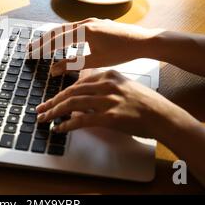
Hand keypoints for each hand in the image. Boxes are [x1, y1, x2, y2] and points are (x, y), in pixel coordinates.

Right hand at [28, 18, 162, 75]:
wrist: (144, 41)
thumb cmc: (122, 52)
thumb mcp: (96, 61)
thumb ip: (72, 65)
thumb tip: (53, 70)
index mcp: (84, 31)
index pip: (56, 39)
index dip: (42, 47)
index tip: (30, 53)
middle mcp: (86, 22)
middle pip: (58, 30)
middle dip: (42, 40)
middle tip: (30, 48)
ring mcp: (91, 21)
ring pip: (66, 28)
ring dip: (52, 37)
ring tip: (42, 45)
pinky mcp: (96, 24)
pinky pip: (74, 28)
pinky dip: (64, 35)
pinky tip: (63, 42)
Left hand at [36, 70, 198, 141]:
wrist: (163, 116)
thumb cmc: (144, 103)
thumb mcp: (123, 87)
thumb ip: (102, 90)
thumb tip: (82, 101)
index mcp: (108, 75)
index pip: (78, 83)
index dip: (61, 93)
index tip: (52, 101)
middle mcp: (106, 85)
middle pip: (71, 92)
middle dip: (53, 102)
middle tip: (40, 109)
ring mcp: (108, 100)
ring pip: (72, 104)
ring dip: (55, 112)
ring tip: (44, 118)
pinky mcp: (110, 117)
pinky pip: (82, 120)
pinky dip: (67, 124)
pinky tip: (59, 129)